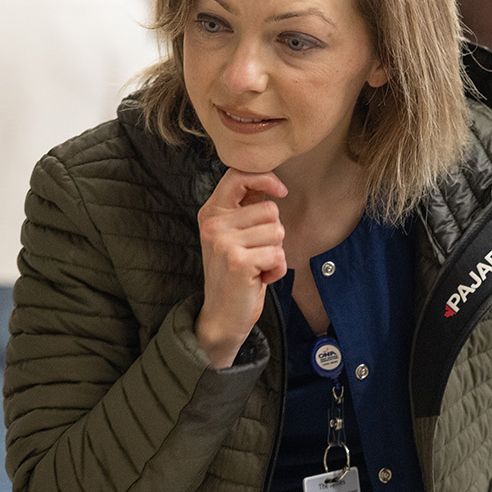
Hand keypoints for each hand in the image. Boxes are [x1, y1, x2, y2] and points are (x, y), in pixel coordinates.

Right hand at [195, 169, 288, 368]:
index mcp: (211, 212)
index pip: (238, 175)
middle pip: (270, 209)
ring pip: (278, 232)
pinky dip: (277, 270)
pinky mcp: (238, 261)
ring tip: (257, 267)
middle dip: (274, 234)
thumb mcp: (233, 235)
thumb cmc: (234, 275)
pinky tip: (260, 279)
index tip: (281, 191)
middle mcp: (213, 224)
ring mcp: (224, 242)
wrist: (221, 316)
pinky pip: (278, 254)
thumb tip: (271, 183)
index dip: (265, 178)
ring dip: (276, 253)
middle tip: (256, 254)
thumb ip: (246, 209)